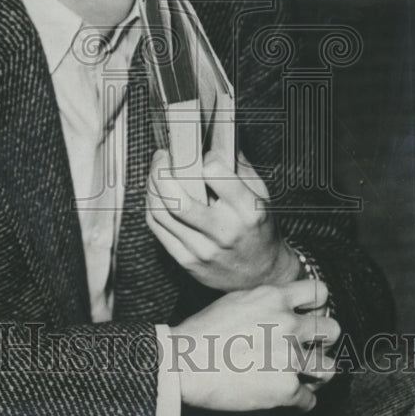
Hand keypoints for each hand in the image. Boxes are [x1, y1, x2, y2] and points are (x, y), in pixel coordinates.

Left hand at [146, 147, 299, 291]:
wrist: (262, 276)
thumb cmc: (260, 231)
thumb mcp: (262, 196)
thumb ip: (241, 167)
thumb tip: (219, 139)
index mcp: (248, 211)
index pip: (216, 174)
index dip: (205, 159)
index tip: (204, 156)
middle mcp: (224, 231)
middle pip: (178, 199)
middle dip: (161, 171)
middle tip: (162, 157)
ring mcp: (203, 249)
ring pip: (161, 213)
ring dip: (152, 186)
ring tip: (155, 173)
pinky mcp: (187, 261)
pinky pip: (158, 229)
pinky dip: (152, 207)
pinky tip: (156, 195)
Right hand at [170, 280, 338, 412]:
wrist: (184, 363)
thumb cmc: (202, 332)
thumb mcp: (236, 300)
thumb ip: (265, 301)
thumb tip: (283, 308)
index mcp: (274, 298)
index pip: (320, 292)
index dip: (319, 306)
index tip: (311, 316)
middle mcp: (288, 323)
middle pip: (332, 329)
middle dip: (324, 341)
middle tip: (310, 349)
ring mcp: (290, 356)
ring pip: (329, 368)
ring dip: (317, 374)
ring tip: (306, 377)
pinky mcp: (286, 387)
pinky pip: (309, 399)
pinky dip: (300, 402)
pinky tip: (289, 399)